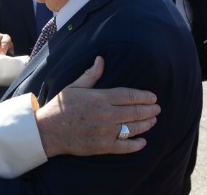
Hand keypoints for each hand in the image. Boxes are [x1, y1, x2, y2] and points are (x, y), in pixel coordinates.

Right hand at [36, 56, 159, 156]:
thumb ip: (90, 75)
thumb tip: (101, 60)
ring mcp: (105, 131)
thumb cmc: (60, 106)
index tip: (153, 97)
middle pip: (134, 111)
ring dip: (146, 124)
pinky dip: (136, 145)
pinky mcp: (102, 146)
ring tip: (153, 121)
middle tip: (158, 108)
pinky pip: (124, 146)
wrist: (48, 131)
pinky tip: (143, 142)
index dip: (143, 96)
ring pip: (133, 128)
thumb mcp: (74, 86)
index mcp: (100, 98)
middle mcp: (106, 115)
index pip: (128, 95)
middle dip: (149, 109)